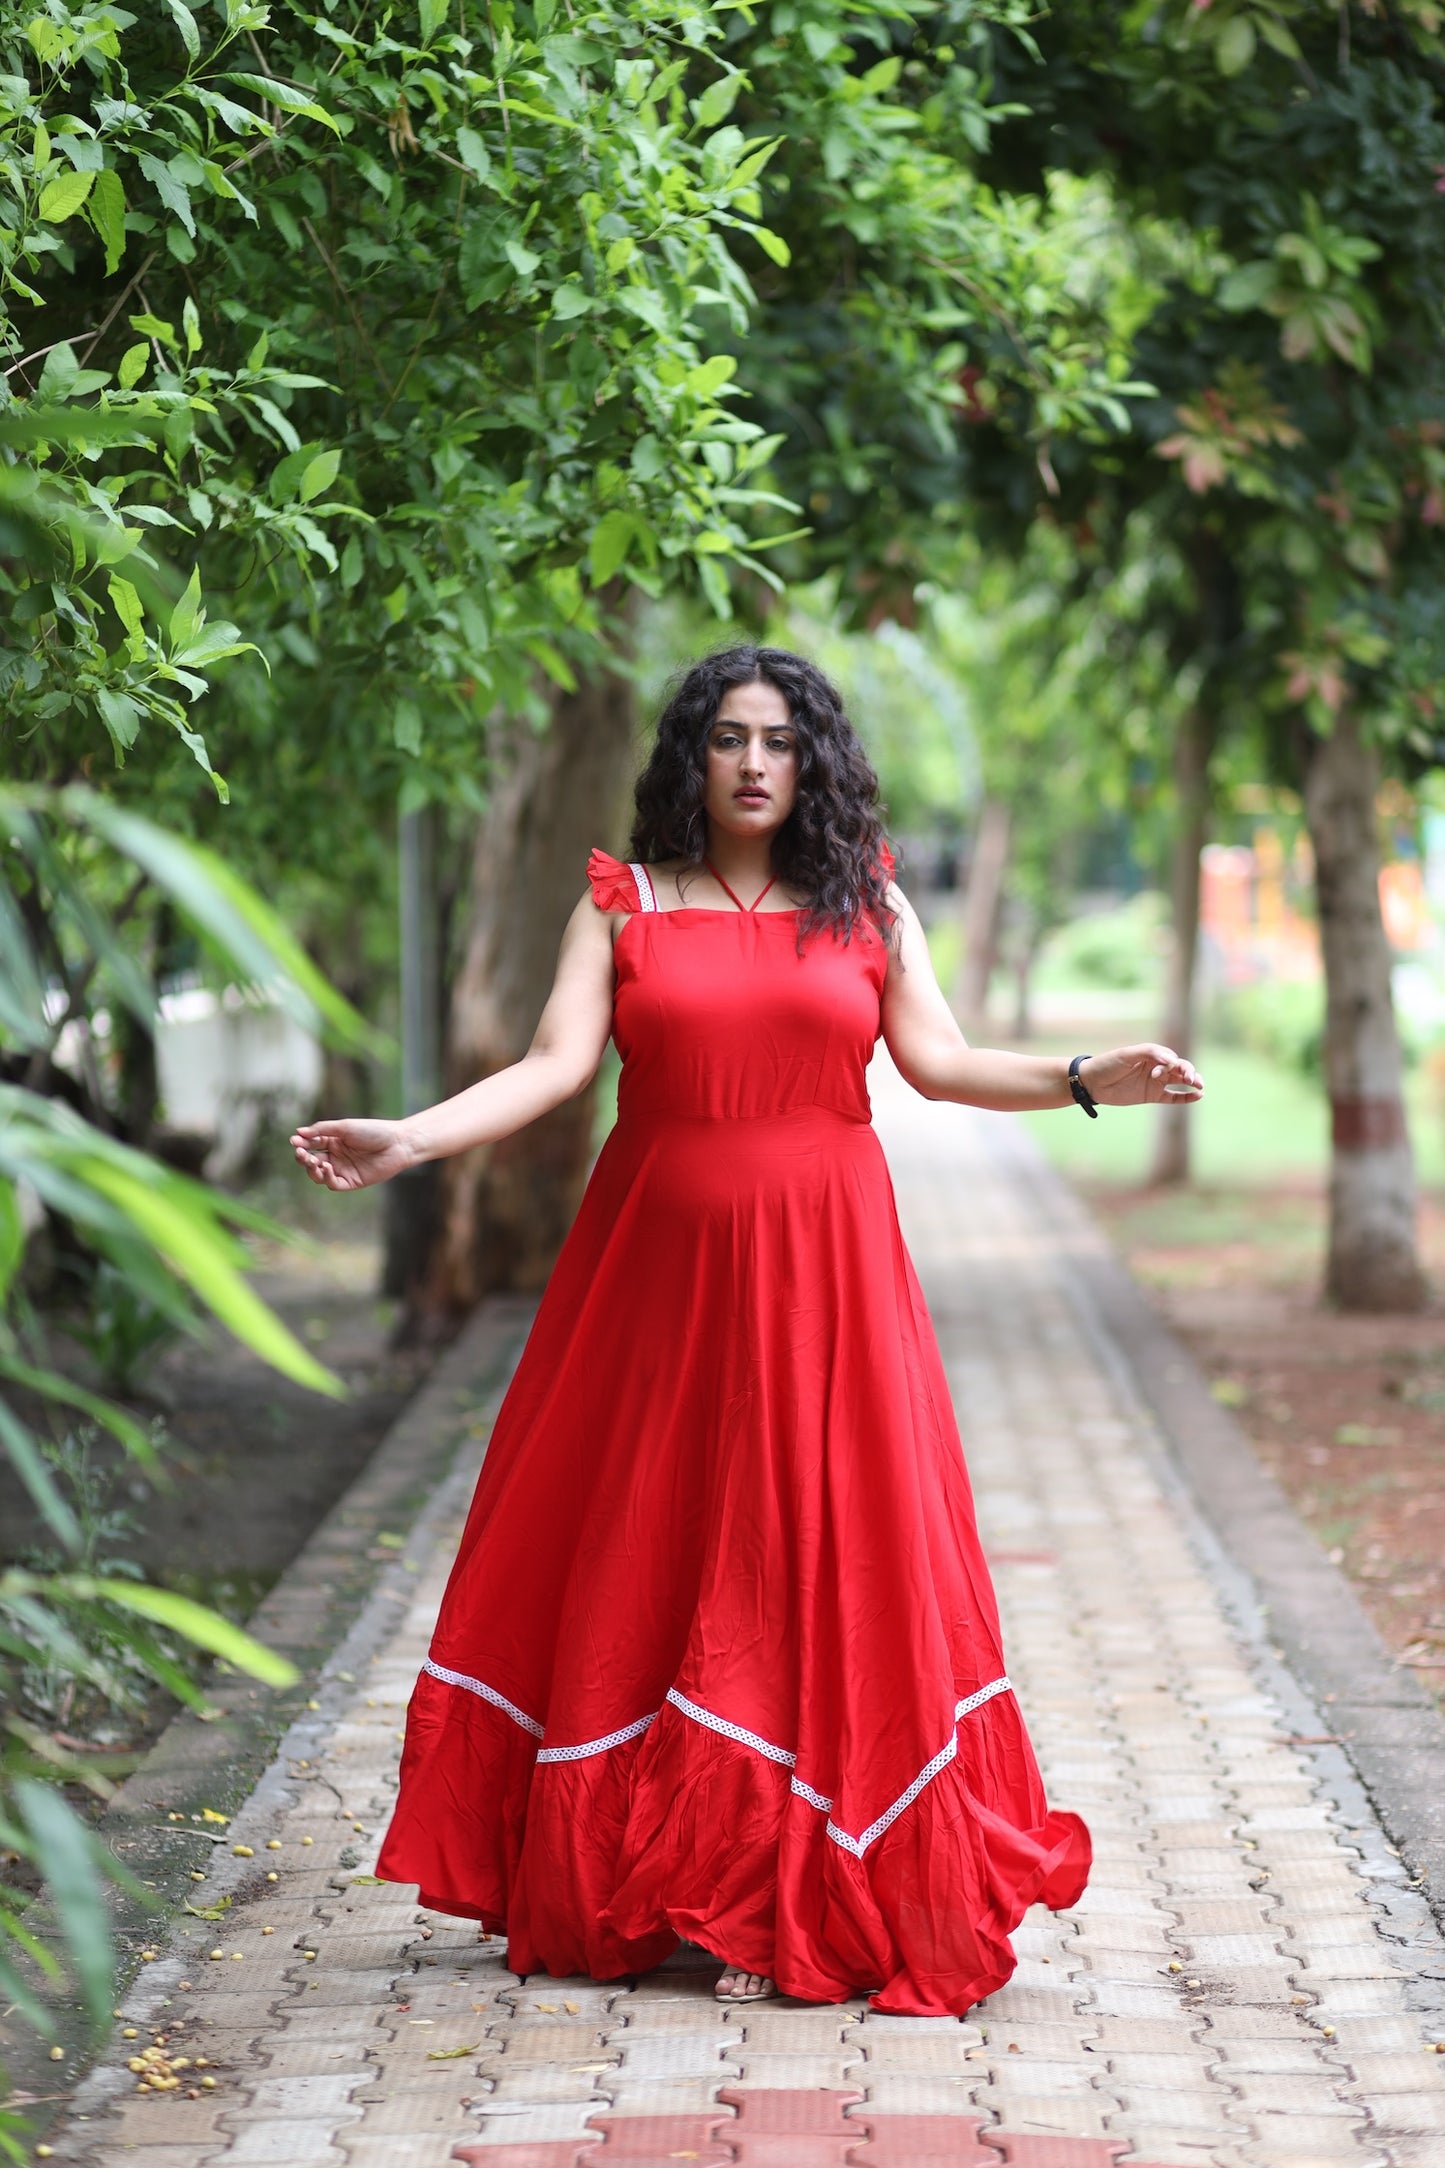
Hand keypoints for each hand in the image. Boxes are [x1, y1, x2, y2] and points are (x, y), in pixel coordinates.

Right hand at [290, 1117, 415, 1190]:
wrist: (397, 1143)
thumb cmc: (373, 1131)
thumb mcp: (345, 1127)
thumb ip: (322, 1130)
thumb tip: (298, 1132)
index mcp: (333, 1141)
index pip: (311, 1144)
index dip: (301, 1143)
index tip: (294, 1141)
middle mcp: (336, 1156)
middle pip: (311, 1161)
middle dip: (303, 1158)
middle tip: (302, 1153)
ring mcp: (343, 1169)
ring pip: (319, 1175)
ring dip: (312, 1169)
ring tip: (315, 1161)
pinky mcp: (352, 1181)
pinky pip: (333, 1184)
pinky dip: (327, 1178)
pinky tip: (327, 1168)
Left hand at [1078, 1045, 1202, 1106]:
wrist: (1091, 1082)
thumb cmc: (1108, 1064)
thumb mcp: (1127, 1054)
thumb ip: (1149, 1053)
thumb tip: (1171, 1059)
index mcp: (1152, 1054)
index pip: (1171, 1058)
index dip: (1172, 1064)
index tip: (1159, 1072)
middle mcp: (1157, 1067)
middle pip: (1180, 1068)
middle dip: (1189, 1072)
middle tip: (1192, 1079)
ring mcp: (1155, 1082)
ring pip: (1180, 1082)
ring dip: (1192, 1082)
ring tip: (1200, 1086)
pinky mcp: (1152, 1096)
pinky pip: (1173, 1097)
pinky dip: (1186, 1097)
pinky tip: (1198, 1096)